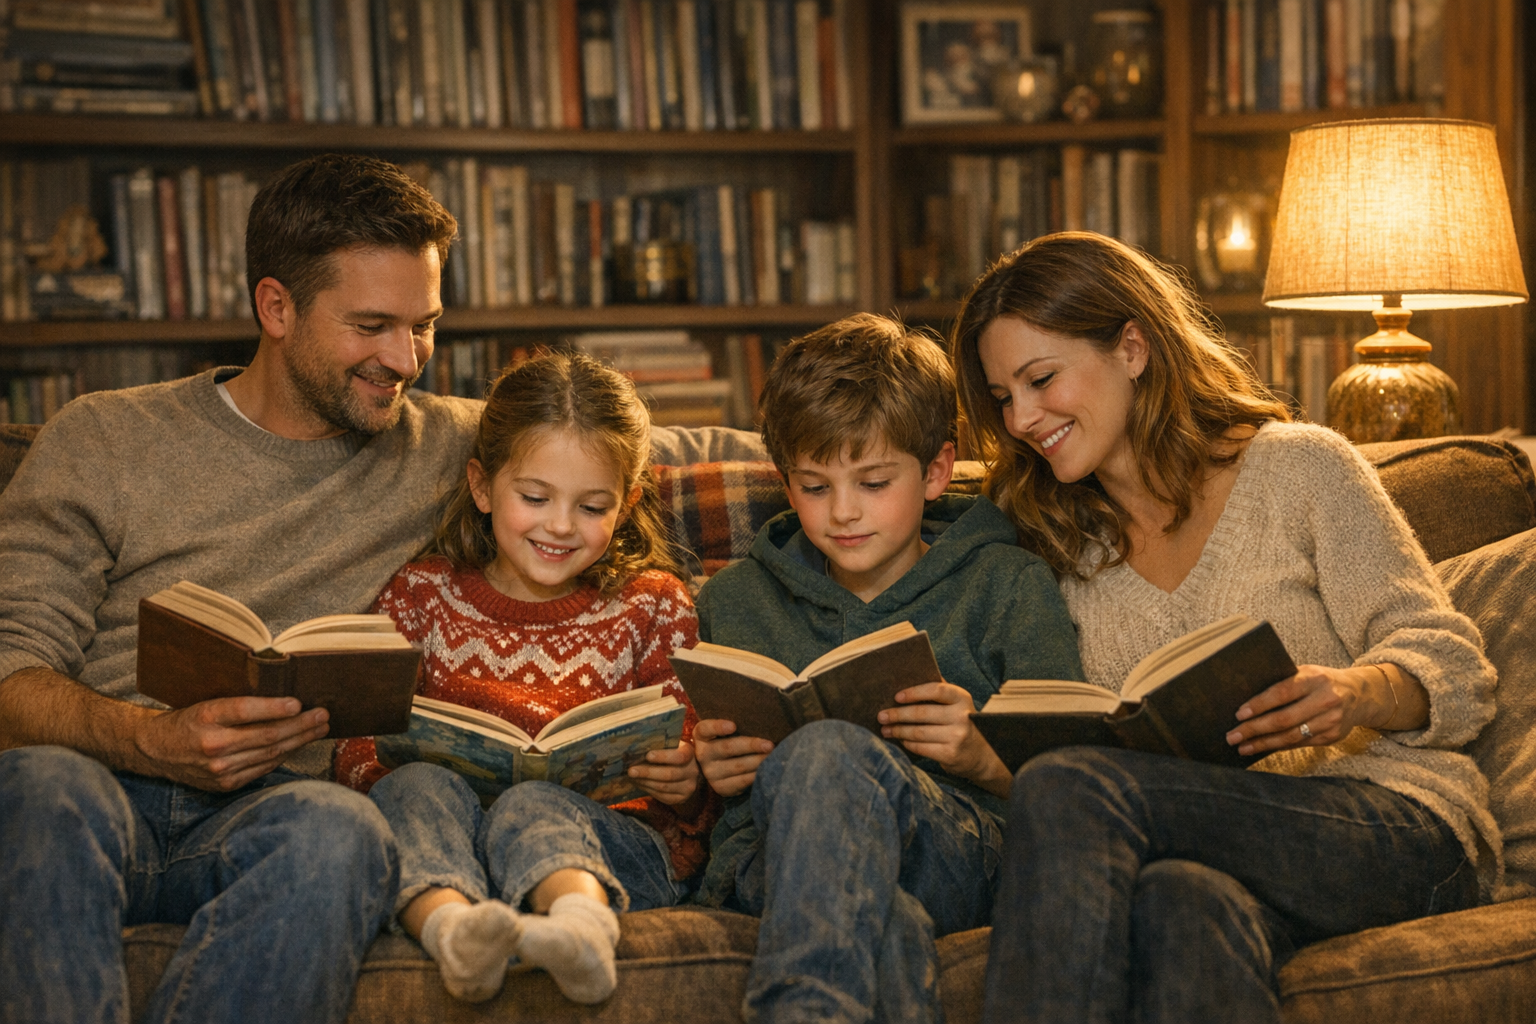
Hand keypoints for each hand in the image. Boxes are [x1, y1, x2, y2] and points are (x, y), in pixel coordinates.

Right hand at [133, 696, 330, 792]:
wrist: (156, 750)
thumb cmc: (188, 720)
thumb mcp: (206, 702)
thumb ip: (238, 704)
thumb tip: (284, 697)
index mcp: (205, 717)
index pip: (244, 710)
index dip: (273, 708)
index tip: (298, 702)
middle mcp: (212, 744)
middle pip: (265, 735)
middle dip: (300, 725)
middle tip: (323, 714)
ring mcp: (219, 768)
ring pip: (269, 753)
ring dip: (299, 740)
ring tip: (319, 728)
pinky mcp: (225, 784)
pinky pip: (262, 768)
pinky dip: (283, 755)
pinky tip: (298, 745)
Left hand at [629, 740, 700, 805]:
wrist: (685, 768)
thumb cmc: (672, 752)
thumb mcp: (670, 744)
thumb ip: (658, 745)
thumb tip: (636, 747)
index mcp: (690, 753)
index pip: (679, 756)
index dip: (663, 756)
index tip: (647, 755)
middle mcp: (693, 771)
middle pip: (669, 774)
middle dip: (648, 772)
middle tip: (631, 771)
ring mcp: (688, 787)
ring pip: (664, 787)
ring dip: (645, 782)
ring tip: (632, 778)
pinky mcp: (681, 798)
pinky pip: (662, 796)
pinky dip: (648, 790)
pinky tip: (639, 784)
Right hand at [693, 718, 772, 797]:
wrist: (715, 767)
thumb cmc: (725, 740)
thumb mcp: (723, 731)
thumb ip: (735, 725)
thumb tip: (761, 721)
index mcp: (701, 736)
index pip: (706, 729)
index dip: (718, 727)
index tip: (733, 726)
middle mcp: (703, 754)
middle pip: (727, 748)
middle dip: (751, 746)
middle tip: (769, 745)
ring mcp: (710, 773)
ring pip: (737, 766)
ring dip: (758, 761)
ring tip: (772, 756)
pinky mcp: (720, 787)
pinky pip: (741, 782)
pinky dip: (755, 775)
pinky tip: (766, 769)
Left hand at [878, 682, 1010, 796]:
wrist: (982, 755)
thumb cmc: (962, 723)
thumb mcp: (957, 705)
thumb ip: (940, 692)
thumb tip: (909, 676)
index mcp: (962, 698)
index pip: (936, 690)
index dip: (914, 692)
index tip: (896, 697)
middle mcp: (962, 716)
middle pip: (922, 713)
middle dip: (897, 714)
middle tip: (881, 716)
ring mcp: (957, 736)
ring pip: (918, 732)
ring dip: (898, 730)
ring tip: (885, 729)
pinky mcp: (951, 754)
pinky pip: (921, 747)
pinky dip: (908, 743)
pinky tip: (901, 740)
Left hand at [1226, 664, 1388, 756]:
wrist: (1360, 694)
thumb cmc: (1321, 681)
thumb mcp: (1305, 673)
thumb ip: (1283, 682)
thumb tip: (1246, 698)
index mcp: (1314, 678)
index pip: (1282, 692)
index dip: (1259, 704)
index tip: (1239, 714)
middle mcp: (1325, 700)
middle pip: (1284, 719)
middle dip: (1255, 729)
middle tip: (1232, 736)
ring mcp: (1331, 721)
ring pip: (1291, 737)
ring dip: (1263, 744)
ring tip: (1242, 747)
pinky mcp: (1332, 737)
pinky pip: (1300, 744)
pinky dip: (1278, 746)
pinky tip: (1262, 747)